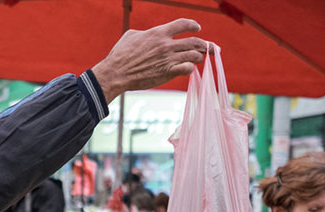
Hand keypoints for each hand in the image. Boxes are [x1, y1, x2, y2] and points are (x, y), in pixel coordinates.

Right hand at [91, 19, 206, 102]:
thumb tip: (147, 34)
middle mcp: (166, 44)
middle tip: (208, 47)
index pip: (183, 24)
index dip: (193, 25)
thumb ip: (144, 33)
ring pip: (194, 55)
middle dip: (204, 44)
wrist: (116, 73)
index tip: (197, 28)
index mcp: (158, 33)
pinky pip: (187, 68)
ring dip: (198, 57)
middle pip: (194, 41)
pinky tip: (188, 69)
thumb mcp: (131, 36)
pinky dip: (190, 68)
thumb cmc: (120, 55)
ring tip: (198, 59)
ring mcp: (168, 58)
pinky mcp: (167, 72)